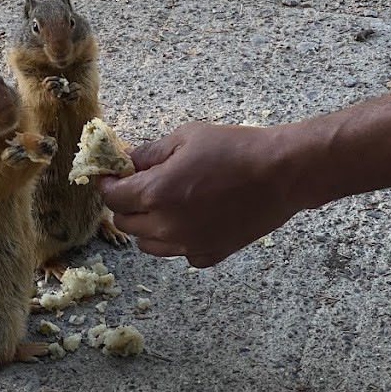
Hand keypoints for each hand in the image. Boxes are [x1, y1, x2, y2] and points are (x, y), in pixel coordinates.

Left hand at [100, 121, 310, 267]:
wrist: (282, 173)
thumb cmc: (236, 149)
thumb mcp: (186, 137)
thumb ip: (150, 153)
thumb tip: (127, 161)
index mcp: (156, 193)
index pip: (113, 198)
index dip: (108, 185)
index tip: (110, 177)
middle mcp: (167, 226)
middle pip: (126, 224)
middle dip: (126, 205)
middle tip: (138, 187)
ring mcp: (189, 245)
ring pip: (148, 245)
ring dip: (147, 226)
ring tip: (164, 205)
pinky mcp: (211, 254)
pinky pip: (181, 254)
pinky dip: (178, 241)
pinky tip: (192, 221)